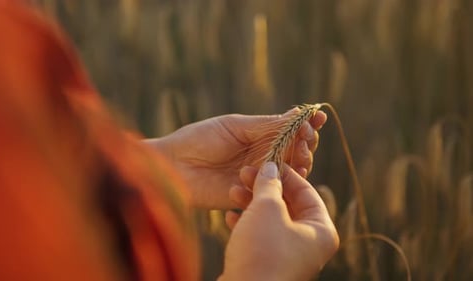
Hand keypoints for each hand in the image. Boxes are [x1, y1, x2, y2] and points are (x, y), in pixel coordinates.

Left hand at [145, 109, 326, 208]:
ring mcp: (257, 177)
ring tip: (302, 153)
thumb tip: (296, 114)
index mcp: (258, 136)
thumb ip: (265, 126)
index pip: (289, 131)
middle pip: (296, 152)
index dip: (305, 125)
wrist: (173, 165)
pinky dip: (286, 183)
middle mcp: (261, 157)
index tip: (317, 117)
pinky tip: (289, 172)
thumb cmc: (199, 139)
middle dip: (307, 143)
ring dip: (302, 161)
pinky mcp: (251, 196)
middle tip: (308, 138)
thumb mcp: (235, 126)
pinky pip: (274, 191)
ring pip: (290, 172)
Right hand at [219, 163, 338, 280]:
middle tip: (244, 174)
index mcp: (321, 231)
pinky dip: (247, 224)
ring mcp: (289, 256)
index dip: (285, 173)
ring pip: (271, 220)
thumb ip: (269, 184)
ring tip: (232, 192)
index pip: (307, 191)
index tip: (266, 161)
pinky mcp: (269, 265)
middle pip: (288, 205)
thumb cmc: (263, 251)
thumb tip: (270, 167)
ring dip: (251, 203)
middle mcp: (309, 245)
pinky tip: (230, 216)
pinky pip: (261, 237)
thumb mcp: (267, 209)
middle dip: (264, 188)